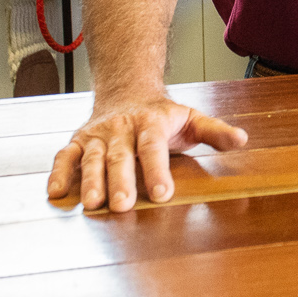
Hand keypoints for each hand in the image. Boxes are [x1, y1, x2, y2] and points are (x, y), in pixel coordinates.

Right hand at [47, 96, 248, 211]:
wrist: (127, 91)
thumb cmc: (163, 116)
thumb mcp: (192, 118)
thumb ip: (215, 131)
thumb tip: (242, 140)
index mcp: (151, 122)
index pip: (153, 147)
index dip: (157, 170)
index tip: (162, 194)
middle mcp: (121, 128)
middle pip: (120, 155)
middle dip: (120, 180)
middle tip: (122, 206)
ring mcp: (97, 134)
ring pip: (90, 157)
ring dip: (90, 181)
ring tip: (92, 204)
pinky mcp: (77, 141)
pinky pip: (64, 156)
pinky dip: (58, 172)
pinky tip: (56, 193)